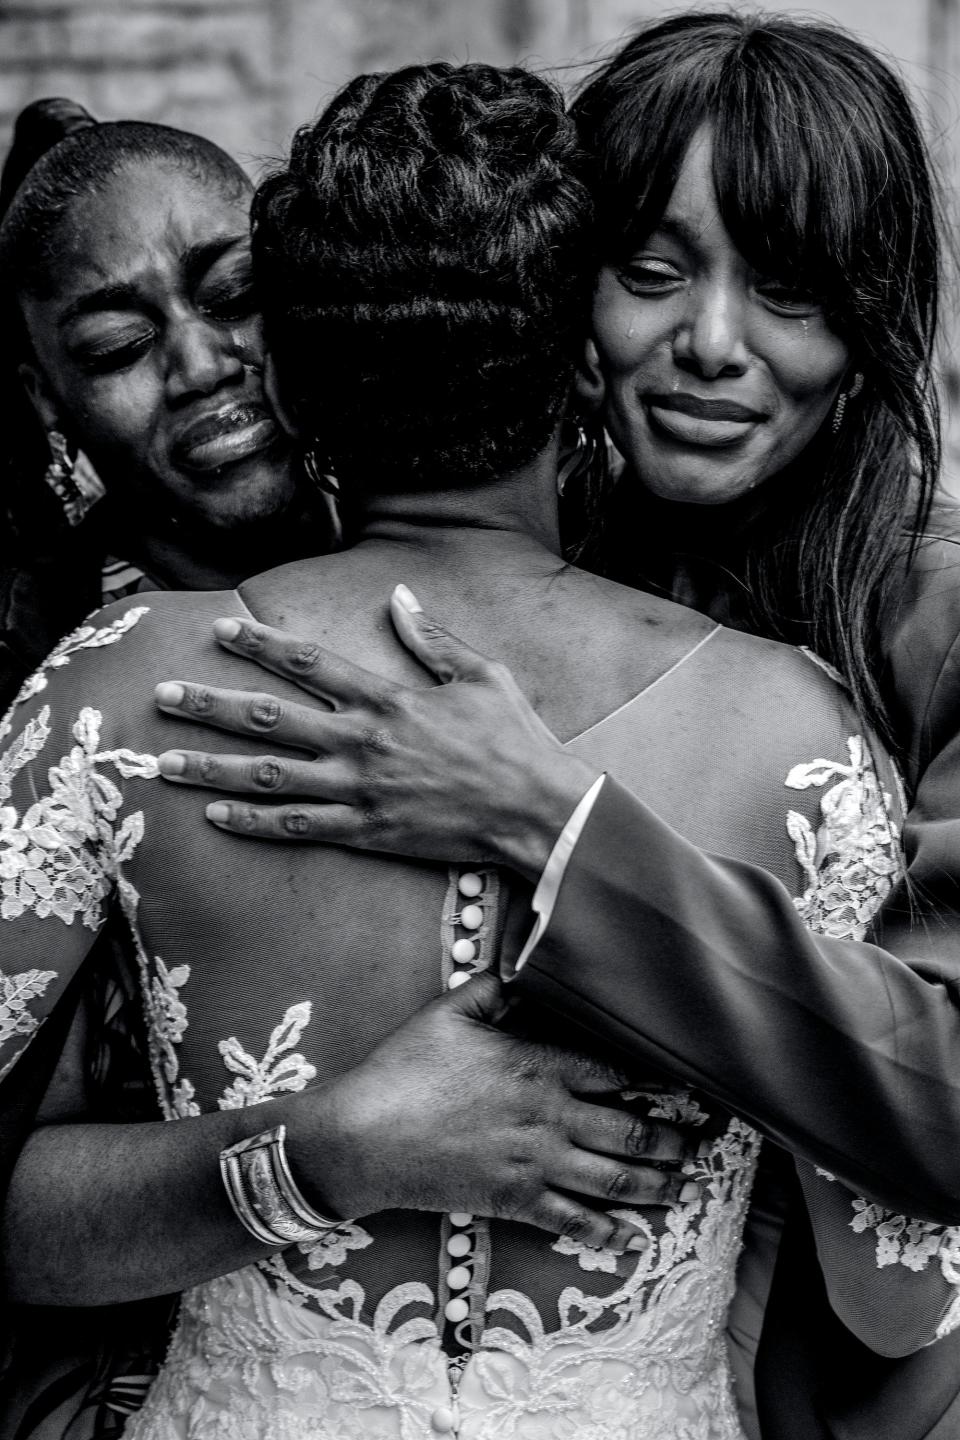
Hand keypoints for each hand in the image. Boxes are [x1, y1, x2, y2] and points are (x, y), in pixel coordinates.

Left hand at [155, 586, 598, 879]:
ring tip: (163, 764)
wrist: (537, 812)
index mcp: (387, 699)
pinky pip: (297, 827)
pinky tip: (215, 815)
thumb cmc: (514, 740)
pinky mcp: (365, 831)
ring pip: (268, 778)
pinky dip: (253, 822)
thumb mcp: (482, 674)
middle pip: (268, 720)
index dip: (259, 644)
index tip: (219, 630)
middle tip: (161, 696)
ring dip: (211, 769)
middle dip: (210, 706)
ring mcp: (359, 791)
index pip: (308, 664)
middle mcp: (362, 742)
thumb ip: (433, 638)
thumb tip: (399, 596)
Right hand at [293, 972, 698, 1252]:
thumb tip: (527, 964)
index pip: (615, 1072)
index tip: (689, 1087)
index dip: (658, 1081)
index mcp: (537, 1066)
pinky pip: (573, 1222)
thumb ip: (496, 986)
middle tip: (703, 1144)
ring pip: (613, 1179)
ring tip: (684, 1185)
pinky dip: (608, 1232)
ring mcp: (534, 1163)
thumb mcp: (449, 1011)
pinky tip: (633, 1239)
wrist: (364, 1138)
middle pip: (630, 1131)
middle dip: (673, 1139)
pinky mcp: (514, 1201)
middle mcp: (548, 1117)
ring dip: (656, 1184)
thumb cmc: (404, 1070)